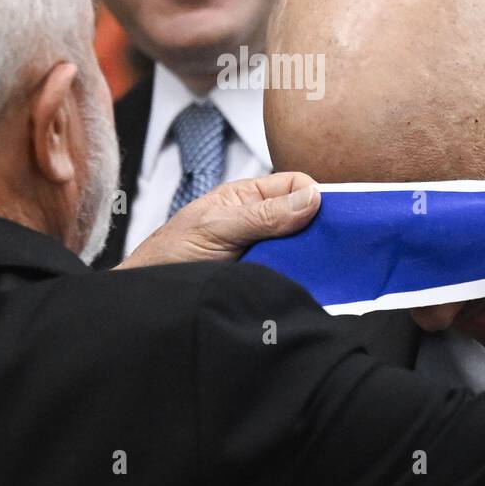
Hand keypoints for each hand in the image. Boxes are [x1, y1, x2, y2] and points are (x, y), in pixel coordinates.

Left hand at [115, 172, 319, 268]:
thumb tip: (312, 198)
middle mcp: (261, 222)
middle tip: (333, 246)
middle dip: (319, 229)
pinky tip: (309, 286)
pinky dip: (302, 280)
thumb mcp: (217, 227)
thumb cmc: (171, 254)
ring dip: (311, 258)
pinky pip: (293, 275)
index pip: (296, 184)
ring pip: (303, 248)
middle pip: (306, 217)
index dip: (315, 196)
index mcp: (249, 197)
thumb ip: (262, 214)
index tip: (331, 216)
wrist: (151, 300)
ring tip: (321, 269)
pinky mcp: (265, 279)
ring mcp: (264, 252)